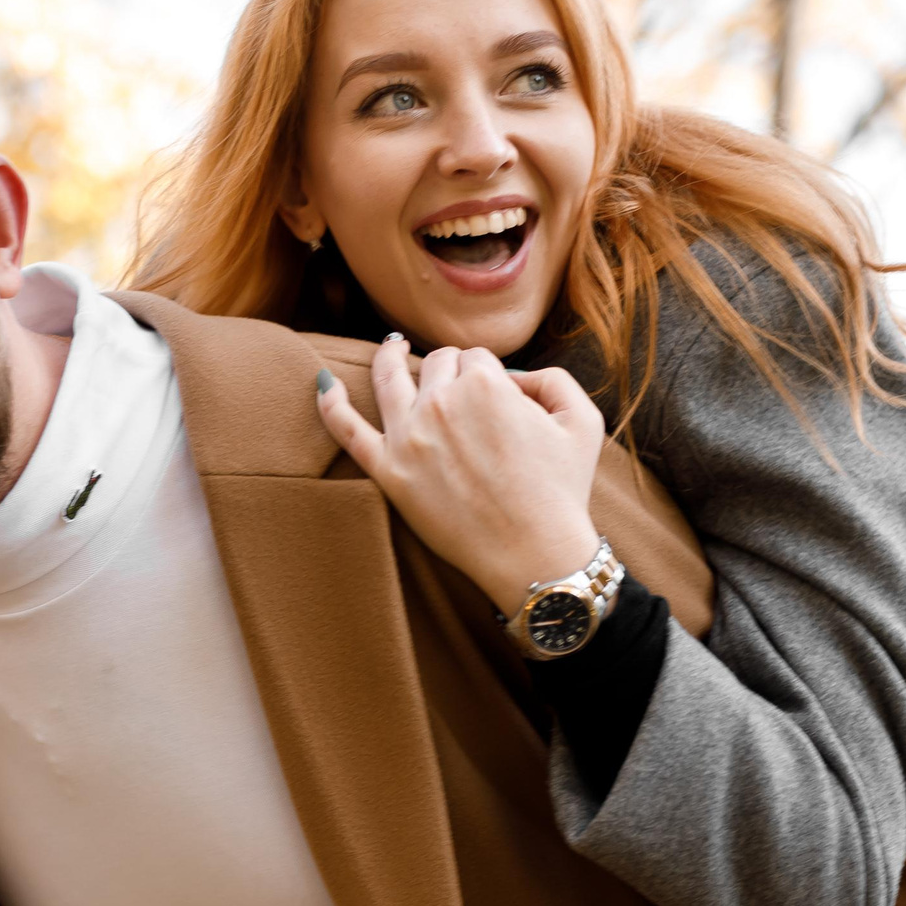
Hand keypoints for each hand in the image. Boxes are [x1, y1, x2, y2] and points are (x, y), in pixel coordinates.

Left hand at [316, 335, 606, 615]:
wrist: (535, 555)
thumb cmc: (562, 492)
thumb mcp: (583, 420)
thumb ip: (552, 379)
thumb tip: (513, 376)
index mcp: (486, 384)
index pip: (475, 359)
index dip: (487, 375)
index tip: (495, 398)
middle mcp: (441, 403)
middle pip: (436, 365)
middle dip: (449, 372)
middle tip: (460, 394)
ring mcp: (408, 437)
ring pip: (389, 378)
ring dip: (388, 357)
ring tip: (390, 350)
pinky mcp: (388, 472)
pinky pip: (347, 428)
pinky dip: (331, 403)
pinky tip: (323, 382)